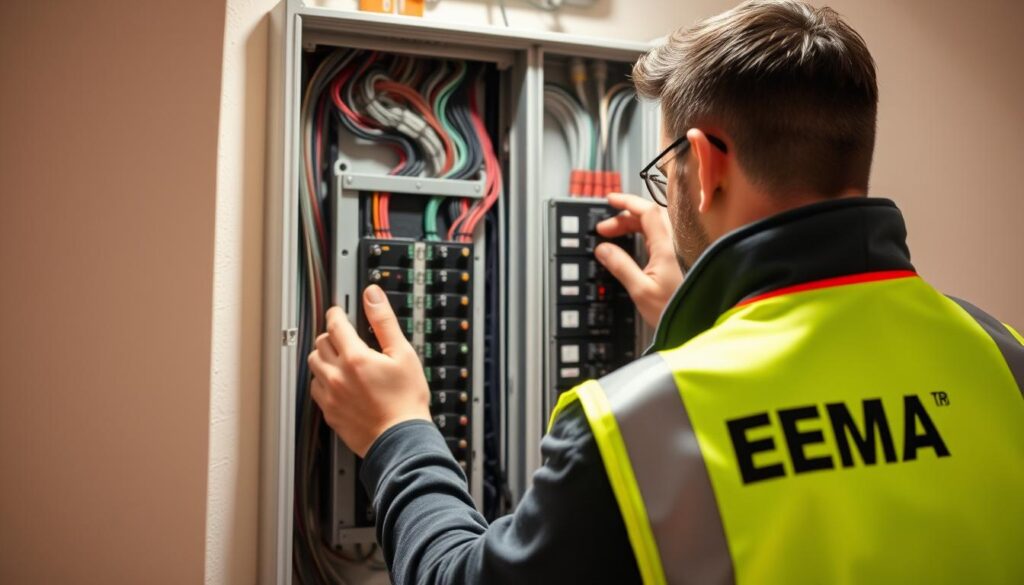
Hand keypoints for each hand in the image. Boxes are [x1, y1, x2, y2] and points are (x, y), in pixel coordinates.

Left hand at [307, 285, 430, 456]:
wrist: (400, 440)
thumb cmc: (406, 401)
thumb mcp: (403, 354)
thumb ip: (384, 321)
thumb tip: (372, 296)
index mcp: (355, 358)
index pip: (335, 324)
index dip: (337, 313)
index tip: (340, 312)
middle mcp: (337, 375)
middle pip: (321, 342)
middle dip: (332, 335)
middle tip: (346, 338)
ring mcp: (330, 395)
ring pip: (314, 365)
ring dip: (325, 357)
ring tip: (342, 360)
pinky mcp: (329, 412)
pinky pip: (316, 389)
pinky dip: (323, 381)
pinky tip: (339, 382)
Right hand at [595, 192, 682, 326]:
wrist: (697, 325)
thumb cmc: (674, 311)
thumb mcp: (640, 290)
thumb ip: (620, 266)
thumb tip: (603, 249)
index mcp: (668, 247)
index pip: (647, 211)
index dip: (628, 202)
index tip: (610, 200)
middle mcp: (676, 244)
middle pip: (650, 216)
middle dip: (625, 217)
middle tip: (605, 229)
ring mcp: (680, 250)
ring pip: (655, 226)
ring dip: (634, 226)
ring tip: (615, 235)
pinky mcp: (681, 257)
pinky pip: (660, 237)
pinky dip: (643, 235)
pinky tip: (634, 244)